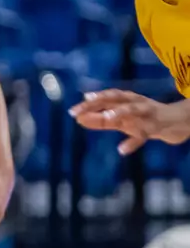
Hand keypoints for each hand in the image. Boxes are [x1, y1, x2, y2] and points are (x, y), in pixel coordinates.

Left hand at [71, 89, 189, 154]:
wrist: (175, 123)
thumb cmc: (143, 119)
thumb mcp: (121, 120)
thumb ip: (101, 120)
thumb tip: (79, 118)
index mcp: (127, 100)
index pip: (106, 97)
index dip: (89, 102)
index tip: (72, 111)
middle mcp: (136, 102)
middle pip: (115, 98)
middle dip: (97, 103)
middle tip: (79, 113)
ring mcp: (147, 114)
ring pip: (134, 109)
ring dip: (121, 111)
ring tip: (107, 117)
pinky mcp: (157, 127)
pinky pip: (145, 134)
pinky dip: (134, 142)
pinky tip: (122, 150)